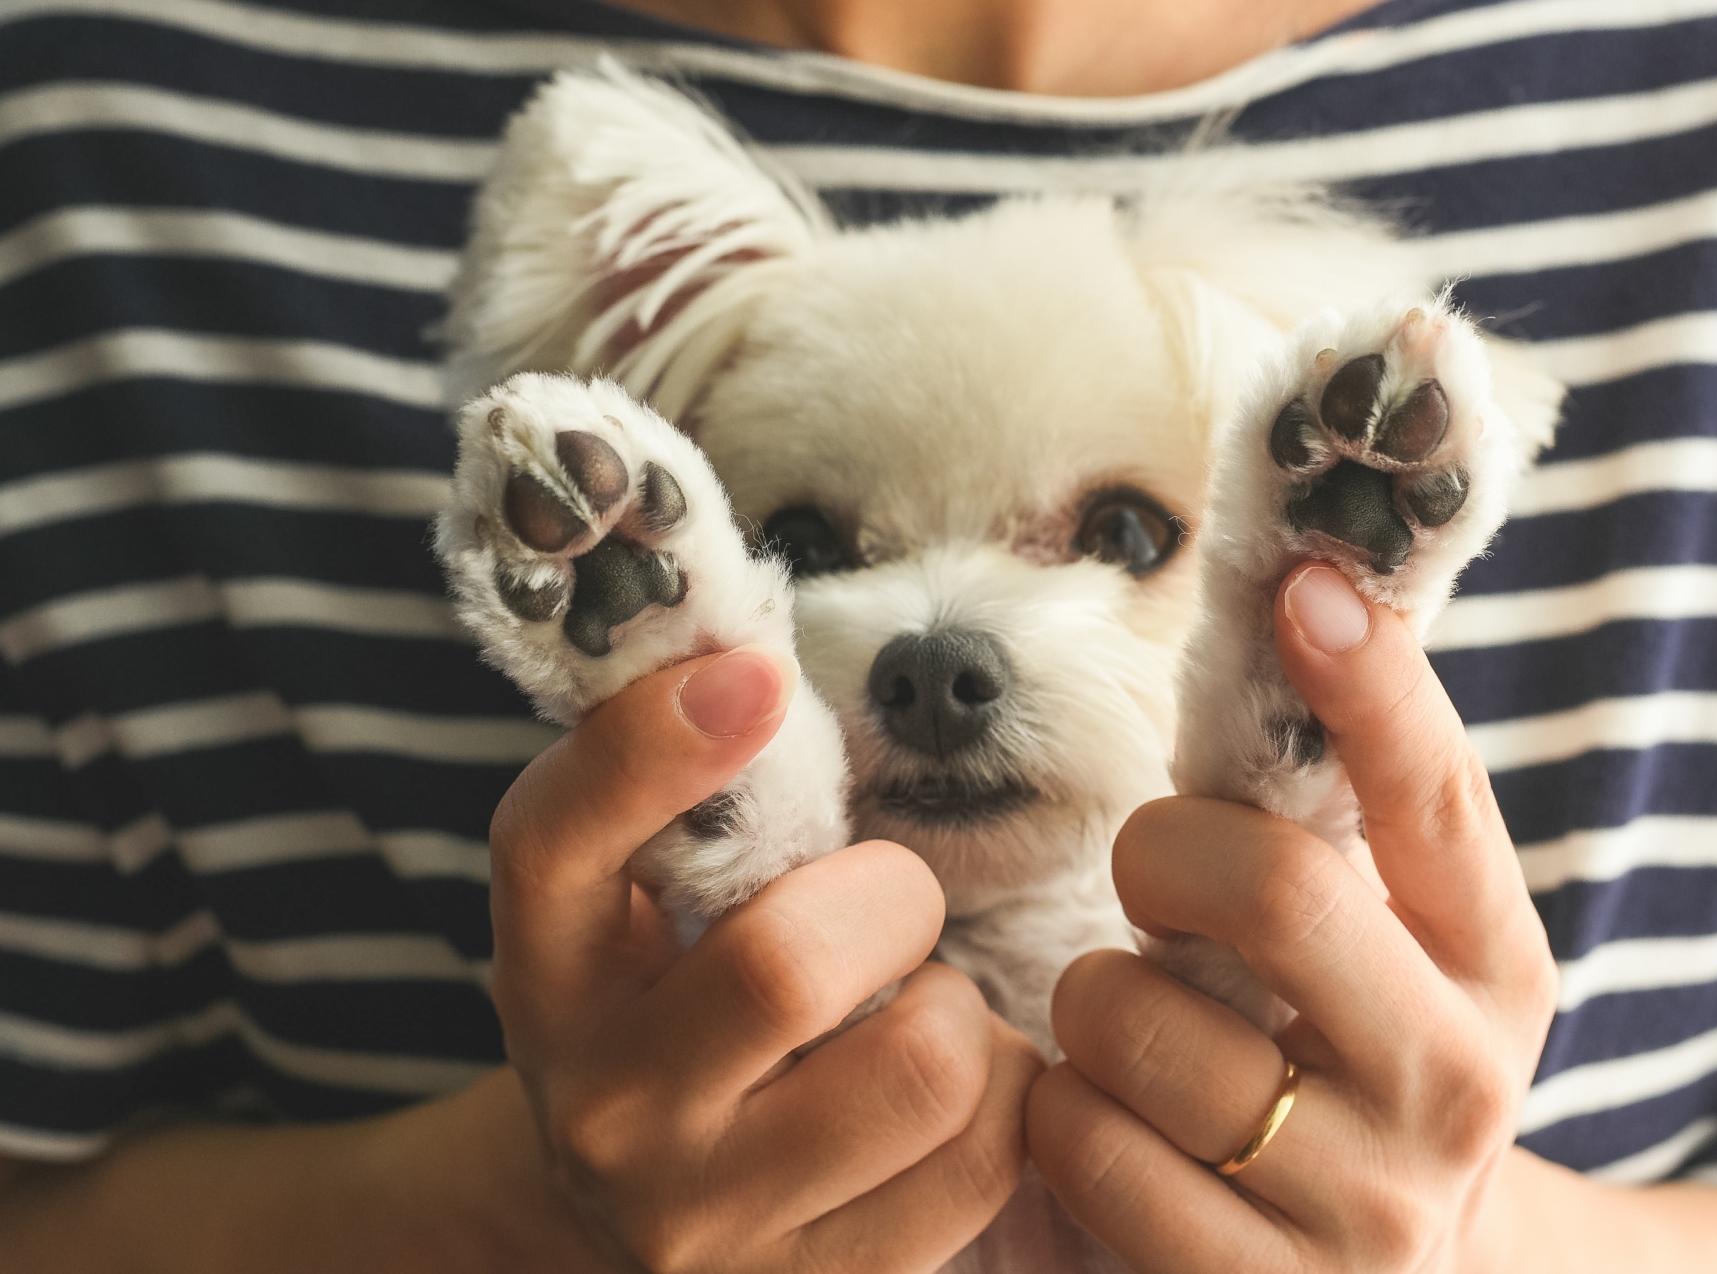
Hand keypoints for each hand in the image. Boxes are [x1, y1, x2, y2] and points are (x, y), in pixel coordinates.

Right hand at [486, 646, 1042, 1272]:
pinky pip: (986, 1157)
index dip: (652, 747)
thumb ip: (687, 792)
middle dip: (890, 899)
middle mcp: (603, 1105)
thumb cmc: (675, 1000)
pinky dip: (1005, 1095)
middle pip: (785, 962)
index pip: (555, 842)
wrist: (638, 1206)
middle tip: (890, 905)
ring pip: (922, 1066)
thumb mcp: (643, 898)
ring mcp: (704, 1220)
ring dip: (957, 1009)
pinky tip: (950, 1089)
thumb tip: (754, 657)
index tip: (756, 675)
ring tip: (916, 1010)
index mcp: (548, 968)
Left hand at [1027, 562, 1556, 1272]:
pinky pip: (1091, 1148)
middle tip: (1150, 873)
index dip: (1375, 688)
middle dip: (1165, 852)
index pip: (1438, 802)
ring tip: (1135, 1028)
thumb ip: (1350, 825)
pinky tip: (1113, 1124)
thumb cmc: (1354, 1067)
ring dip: (1096, 1003)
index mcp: (1495, 965)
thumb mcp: (1394, 956)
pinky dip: (1064, 1113)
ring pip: (1142, 1028)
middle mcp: (1457, 1084)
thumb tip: (1299, 600)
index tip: (1306, 587)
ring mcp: (1369, 1206)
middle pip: (1279, 892)